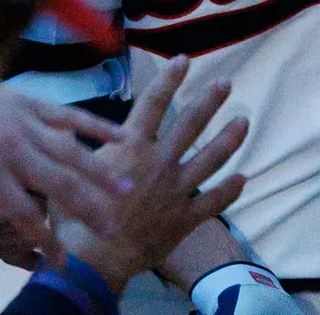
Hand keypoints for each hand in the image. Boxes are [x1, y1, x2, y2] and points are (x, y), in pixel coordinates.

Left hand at [0, 82, 129, 263]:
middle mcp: (14, 148)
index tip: (62, 262)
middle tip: (111, 229)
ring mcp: (25, 121)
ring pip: (70, 150)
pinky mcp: (30, 100)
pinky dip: (95, 125)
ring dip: (100, 170)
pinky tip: (121, 135)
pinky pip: (67, 114)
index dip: (45, 239)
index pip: (24, 213)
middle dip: (87, 209)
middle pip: (59, 184)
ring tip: (126, 189)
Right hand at [60, 56, 249, 292]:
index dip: (169, 80)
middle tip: (226, 84)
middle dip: (209, 101)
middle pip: (190, 125)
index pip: (153, 103)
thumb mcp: (74, 170)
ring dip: (229, 138)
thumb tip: (79, 129)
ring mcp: (176, 190)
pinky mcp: (185, 217)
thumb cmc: (77, 215)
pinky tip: (243, 178)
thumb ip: (87, 149)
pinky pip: (213, 201)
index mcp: (132, 147)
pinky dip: (229, 190)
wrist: (95, 259)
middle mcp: (159, 162)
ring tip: (244, 121)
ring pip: (211, 159)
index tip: (184, 61)